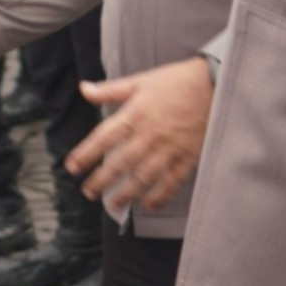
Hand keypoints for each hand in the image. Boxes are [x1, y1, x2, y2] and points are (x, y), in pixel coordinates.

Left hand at [64, 58, 213, 216]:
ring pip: (144, 176)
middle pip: (121, 162)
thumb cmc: (174, 81)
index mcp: (136, 114)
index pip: (104, 137)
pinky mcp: (188, 157)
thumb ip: (110, 90)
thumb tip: (83, 89)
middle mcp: (150, 134)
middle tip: (87, 192)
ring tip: (113, 204)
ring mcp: (170, 148)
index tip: (72, 167)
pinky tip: (148, 204)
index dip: (86, 153)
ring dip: (127, 193)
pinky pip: (172, 182)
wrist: (214, 84)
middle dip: (101, 180)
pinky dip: (160, 196)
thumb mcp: (140, 80)